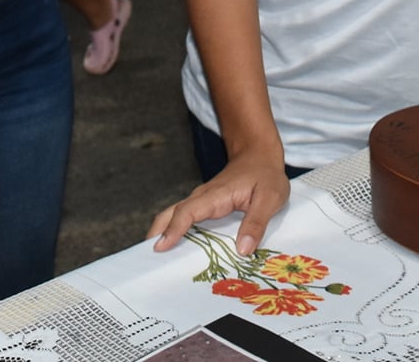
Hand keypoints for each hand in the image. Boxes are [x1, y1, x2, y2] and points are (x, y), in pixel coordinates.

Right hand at [148, 149, 291, 255]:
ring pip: (174, 216)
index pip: (187, 212)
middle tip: (148, 262)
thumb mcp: (269, 198)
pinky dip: (176, 233)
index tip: (160, 247)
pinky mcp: (204, 207)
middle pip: (170, 214)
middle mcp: (202, 198)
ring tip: (158, 263)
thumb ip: (256, 223)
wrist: (258, 155)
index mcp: (215, 195)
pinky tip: (179, 253)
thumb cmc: (265, 175)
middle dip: (156, 234)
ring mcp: (201, 202)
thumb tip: (242, 250)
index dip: (173, 229)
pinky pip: (184, 220)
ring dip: (163, 234)